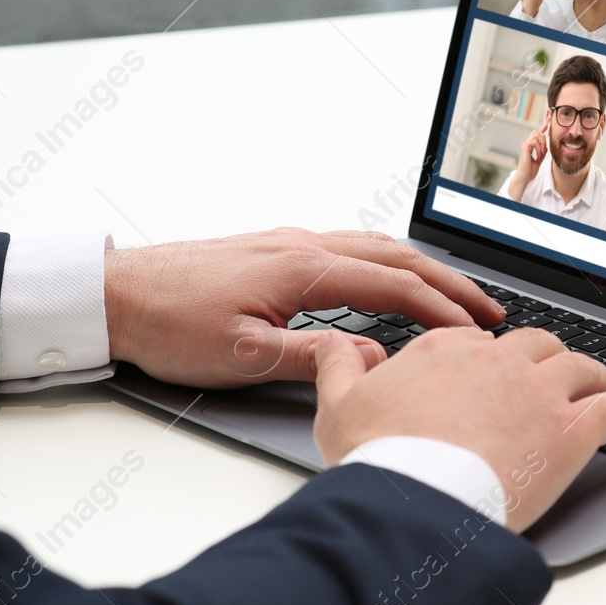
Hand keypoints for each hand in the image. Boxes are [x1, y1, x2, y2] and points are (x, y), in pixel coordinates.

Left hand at [104, 228, 506, 387]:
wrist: (117, 293)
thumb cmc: (169, 323)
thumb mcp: (241, 356)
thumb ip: (310, 358)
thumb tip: (367, 363)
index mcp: (301, 268)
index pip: (392, 284)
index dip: (441, 308)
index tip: (476, 330)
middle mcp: (302, 245)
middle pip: (395, 256)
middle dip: (449, 282)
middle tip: (488, 310)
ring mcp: (289, 242)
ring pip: (374, 245)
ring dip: (420, 269)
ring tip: (453, 295)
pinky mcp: (275, 248)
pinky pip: (350, 246)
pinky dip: (387, 261)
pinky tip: (389, 277)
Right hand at [312, 327, 605, 533]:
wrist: (413, 502)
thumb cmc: (377, 459)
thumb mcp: (338, 405)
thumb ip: (339, 365)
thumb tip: (337, 341)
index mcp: (444, 349)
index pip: (479, 342)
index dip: (493, 360)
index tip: (499, 373)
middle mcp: (497, 361)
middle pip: (537, 346)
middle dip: (552, 358)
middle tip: (560, 373)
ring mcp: (537, 392)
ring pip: (581, 369)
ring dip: (601, 376)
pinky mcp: (568, 431)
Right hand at [508, 114, 548, 199]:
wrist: (524, 177)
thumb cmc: (529, 171)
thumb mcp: (539, 160)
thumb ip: (542, 153)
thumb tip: (546, 147)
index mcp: (530, 146)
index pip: (537, 134)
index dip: (543, 127)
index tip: (549, 121)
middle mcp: (527, 143)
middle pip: (537, 132)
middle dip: (544, 138)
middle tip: (544, 151)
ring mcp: (525, 145)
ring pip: (537, 135)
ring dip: (542, 144)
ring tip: (541, 154)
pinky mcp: (525, 147)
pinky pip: (535, 141)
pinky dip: (539, 148)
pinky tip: (538, 155)